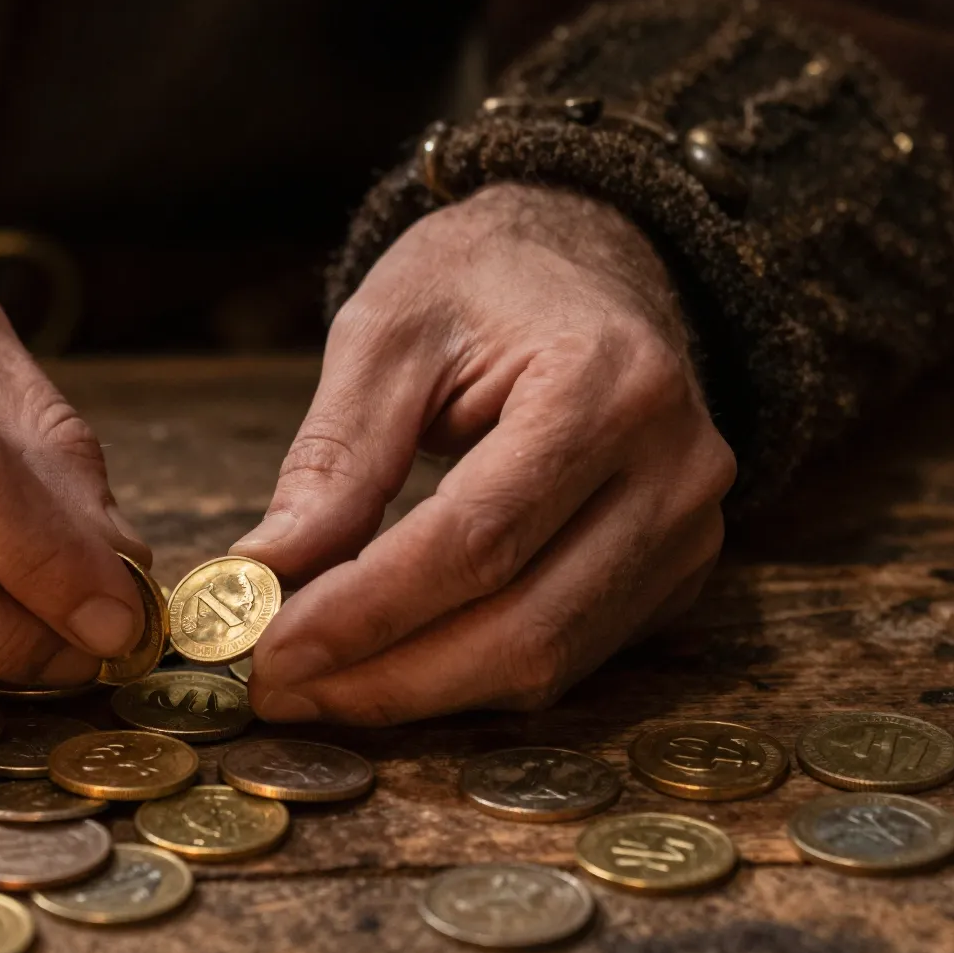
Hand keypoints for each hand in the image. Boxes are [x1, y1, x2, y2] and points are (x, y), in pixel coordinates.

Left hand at [231, 185, 734, 723]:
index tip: (271, 650)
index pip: (479, 538)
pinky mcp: (675, 575)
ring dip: (421, 692)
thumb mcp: (388, 333)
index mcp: (608, 386)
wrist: (591, 260)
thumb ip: (334, 457)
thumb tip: (263, 572)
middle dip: (387, 675)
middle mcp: (675, 469)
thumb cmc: (483, 283)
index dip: (369, 609)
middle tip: (277, 688)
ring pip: (549, 662)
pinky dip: (468, 675)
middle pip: (524, 624)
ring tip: (316, 685)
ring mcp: (689, 531)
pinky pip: (568, 658)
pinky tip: (386, 664)